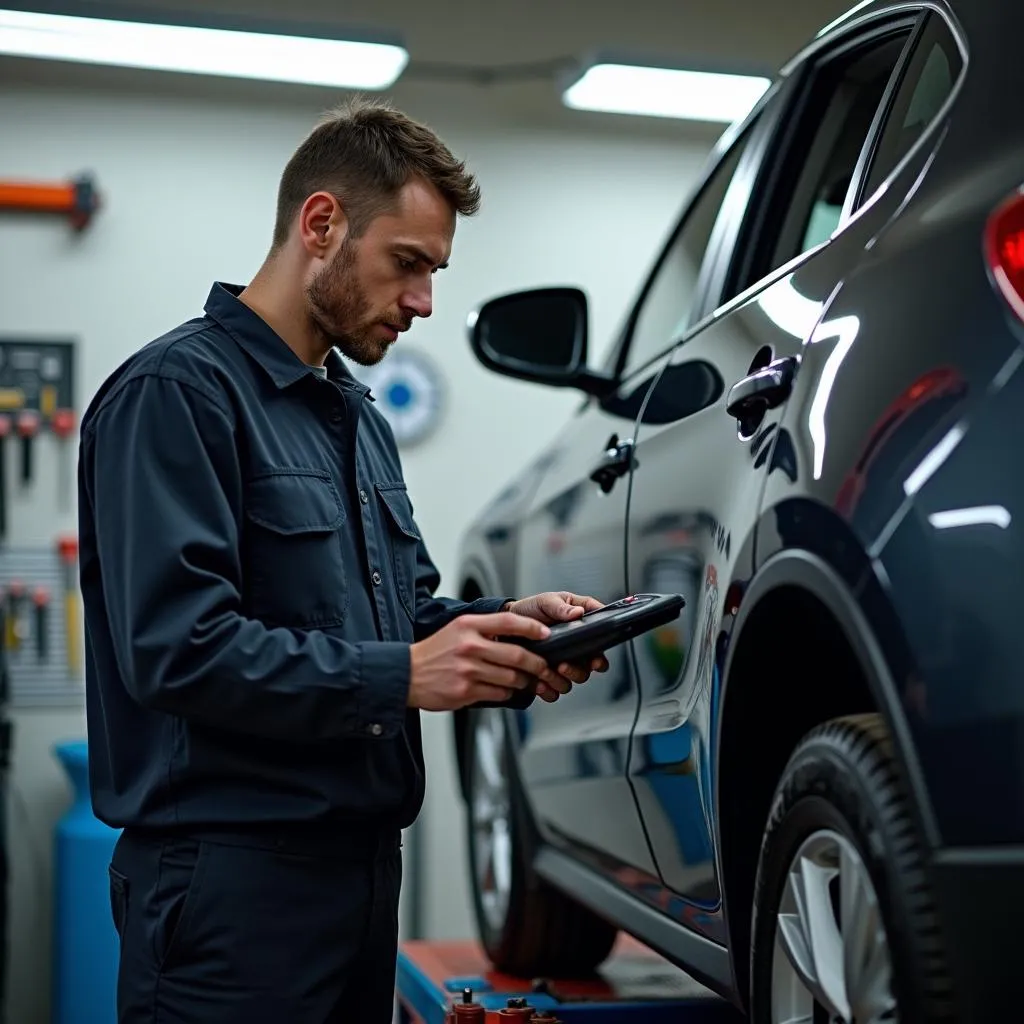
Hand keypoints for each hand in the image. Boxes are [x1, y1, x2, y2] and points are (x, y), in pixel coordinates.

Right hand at [408, 611, 570, 710]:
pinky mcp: (466, 691)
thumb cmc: (434, 652)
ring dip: (524, 681)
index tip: (545, 633)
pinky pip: (499, 693)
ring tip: (525, 680)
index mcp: (468, 626)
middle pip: (517, 654)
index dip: (532, 627)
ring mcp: (468, 670)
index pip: (508, 621)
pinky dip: (507, 693)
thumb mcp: (456, 629)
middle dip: (537, 663)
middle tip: (544, 667)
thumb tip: (517, 634)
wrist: (406, 674)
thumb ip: (484, 628)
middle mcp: (469, 646)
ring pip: (512, 677)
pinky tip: (505, 689)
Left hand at [505, 592, 609, 702]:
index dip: (604, 646)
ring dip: (567, 678)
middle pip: (593, 664)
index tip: (595, 656)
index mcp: (582, 624)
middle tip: (565, 664)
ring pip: (577, 678)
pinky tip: (540, 683)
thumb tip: (578, 612)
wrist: (509, 627)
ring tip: (552, 670)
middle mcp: (578, 645)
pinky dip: (550, 690)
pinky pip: (556, 690)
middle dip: (582, 668)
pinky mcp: (550, 676)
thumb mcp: (546, 601)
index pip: (602, 635)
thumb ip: (561, 607)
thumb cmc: (532, 610)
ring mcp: (566, 661)